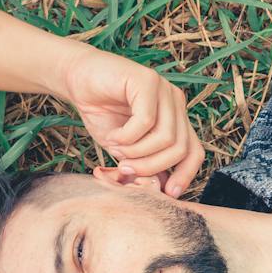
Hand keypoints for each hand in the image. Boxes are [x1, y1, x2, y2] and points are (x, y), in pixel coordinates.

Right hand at [58, 47, 204, 196]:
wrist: (78, 80)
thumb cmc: (102, 114)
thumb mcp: (126, 149)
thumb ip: (145, 164)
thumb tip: (163, 189)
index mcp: (175, 119)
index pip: (194, 152)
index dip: (185, 175)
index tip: (167, 192)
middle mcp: (175, 103)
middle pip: (179, 149)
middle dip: (151, 167)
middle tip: (125, 169)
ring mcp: (164, 90)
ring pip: (165, 138)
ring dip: (137, 152)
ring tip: (116, 149)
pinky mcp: (147, 80)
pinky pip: (146, 121)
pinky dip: (127, 137)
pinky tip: (113, 136)